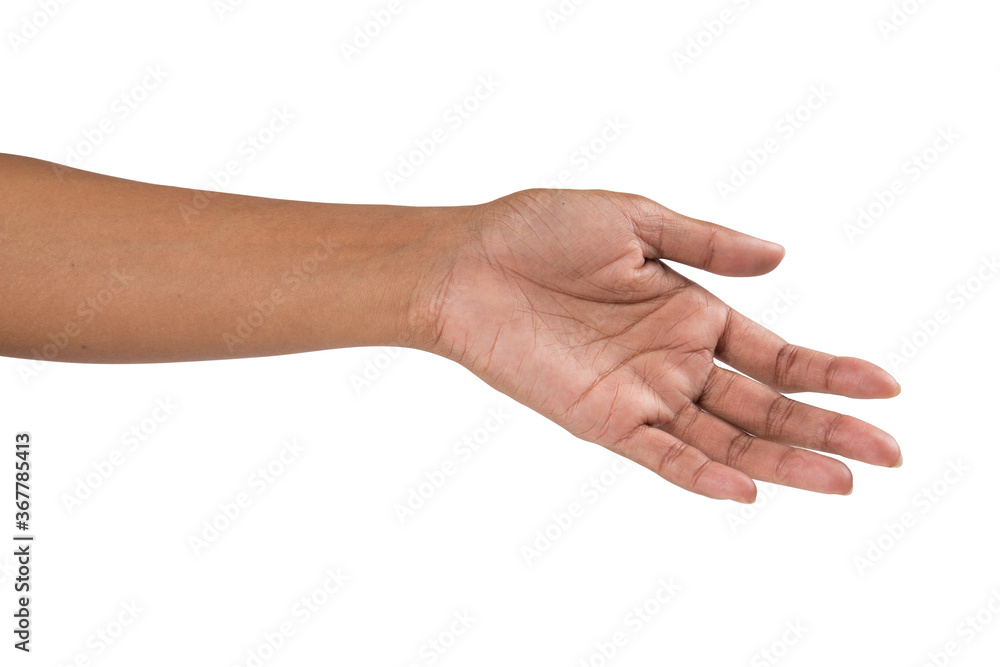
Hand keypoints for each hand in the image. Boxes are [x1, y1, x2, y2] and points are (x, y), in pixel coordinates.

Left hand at [419, 189, 901, 502]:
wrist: (466, 263)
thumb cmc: (539, 231)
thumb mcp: (634, 220)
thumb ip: (706, 243)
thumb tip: (782, 256)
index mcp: (690, 312)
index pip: (775, 354)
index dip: (829, 373)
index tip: (884, 388)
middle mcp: (674, 360)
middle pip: (763, 407)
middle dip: (825, 429)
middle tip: (887, 453)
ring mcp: (641, 394)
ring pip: (724, 439)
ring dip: (781, 462)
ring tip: (842, 480)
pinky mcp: (600, 417)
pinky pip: (659, 454)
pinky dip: (701, 474)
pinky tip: (747, 490)